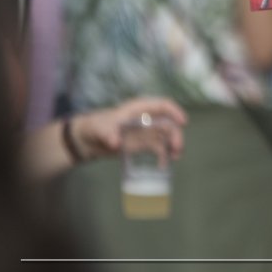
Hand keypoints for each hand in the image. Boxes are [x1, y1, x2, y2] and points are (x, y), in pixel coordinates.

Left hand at [69, 97, 187, 161]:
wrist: (88, 140)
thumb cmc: (95, 126)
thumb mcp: (99, 128)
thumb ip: (108, 134)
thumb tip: (116, 144)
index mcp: (139, 109)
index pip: (162, 105)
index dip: (175, 112)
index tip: (183, 122)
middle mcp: (147, 119)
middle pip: (168, 123)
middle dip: (175, 135)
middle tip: (177, 149)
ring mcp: (146, 132)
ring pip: (166, 136)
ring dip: (173, 146)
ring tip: (174, 158)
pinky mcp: (143, 144)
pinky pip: (158, 148)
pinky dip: (163, 155)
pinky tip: (163, 165)